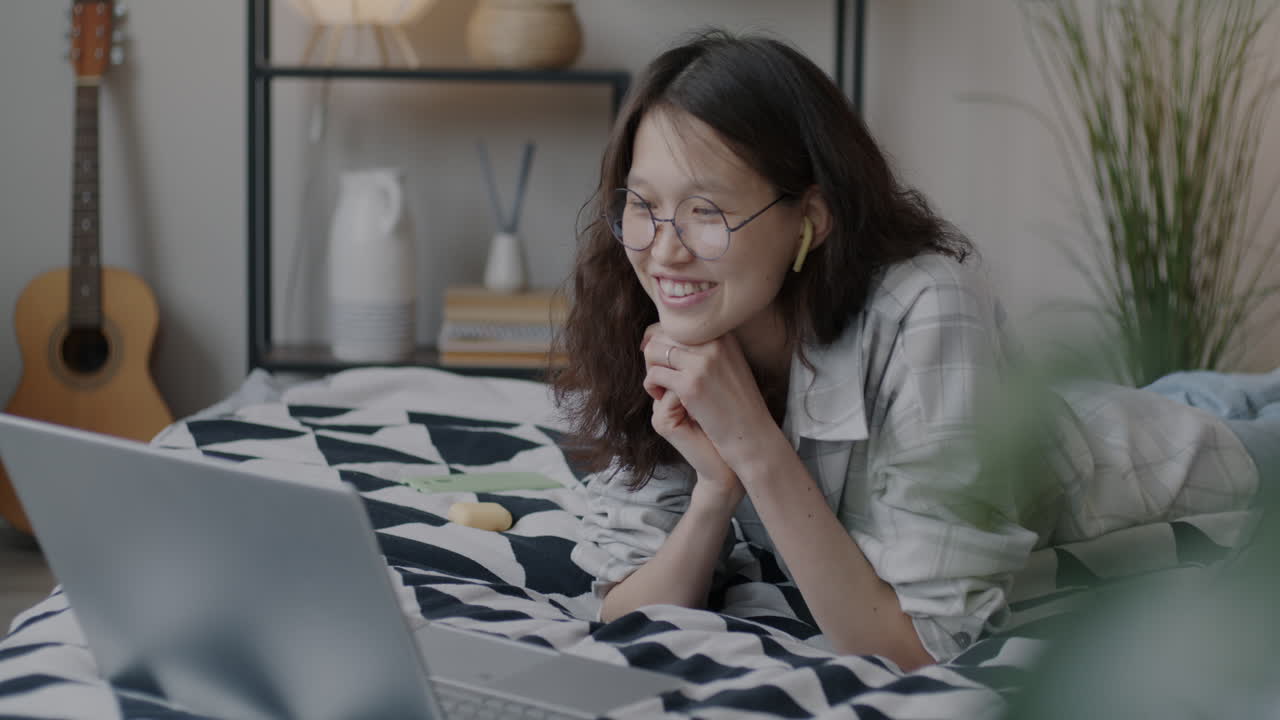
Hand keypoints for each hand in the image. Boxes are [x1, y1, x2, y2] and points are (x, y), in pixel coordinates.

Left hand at [641, 325, 775, 479]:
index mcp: (721, 333)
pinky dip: (651, 386)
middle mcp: (713, 341)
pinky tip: (659, 398)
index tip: (656, 359)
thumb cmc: (735, 402)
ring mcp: (703, 362)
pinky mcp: (692, 384)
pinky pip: (654, 374)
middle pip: (661, 334)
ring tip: (659, 387)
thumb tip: (660, 336)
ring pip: (653, 351)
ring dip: (650, 370)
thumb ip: (702, 347)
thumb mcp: (726, 364)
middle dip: (652, 356)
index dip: (659, 340)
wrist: (752, 433)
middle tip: (658, 378)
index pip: (676, 323)